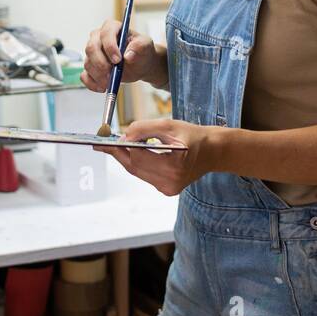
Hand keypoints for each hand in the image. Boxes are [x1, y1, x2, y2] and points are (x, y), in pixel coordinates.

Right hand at [81, 19, 163, 91]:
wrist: (140, 64)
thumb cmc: (142, 51)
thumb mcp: (146, 46)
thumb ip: (140, 46)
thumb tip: (128, 55)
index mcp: (112, 28)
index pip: (106, 33)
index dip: (110, 47)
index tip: (118, 60)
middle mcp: (98, 38)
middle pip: (91, 48)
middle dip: (100, 63)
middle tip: (110, 74)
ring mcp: (93, 53)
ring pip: (88, 63)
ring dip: (98, 76)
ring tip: (110, 83)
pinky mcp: (91, 67)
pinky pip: (84, 75)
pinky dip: (91, 83)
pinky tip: (102, 88)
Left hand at [94, 118, 220, 195]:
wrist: (214, 152)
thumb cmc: (194, 136)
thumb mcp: (169, 125)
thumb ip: (144, 129)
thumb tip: (123, 135)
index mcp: (174, 166)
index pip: (138, 156)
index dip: (121, 146)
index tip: (105, 140)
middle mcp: (170, 181)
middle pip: (134, 166)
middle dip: (118, 153)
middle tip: (102, 144)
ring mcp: (168, 188)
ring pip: (137, 172)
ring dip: (126, 158)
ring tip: (113, 146)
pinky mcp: (167, 190)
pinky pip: (145, 175)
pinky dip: (136, 163)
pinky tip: (130, 153)